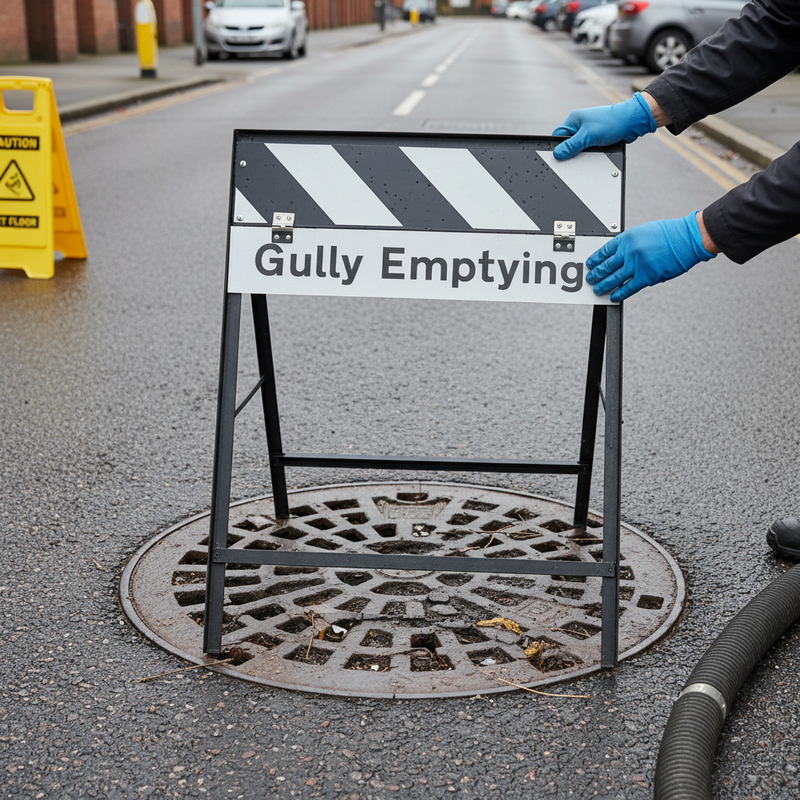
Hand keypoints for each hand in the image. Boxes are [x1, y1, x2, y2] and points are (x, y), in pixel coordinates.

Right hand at [552, 93, 655, 159]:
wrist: (632, 123)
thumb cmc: (612, 123)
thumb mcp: (587, 136)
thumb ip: (571, 146)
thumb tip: (557, 154)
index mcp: (574, 119)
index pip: (557, 136)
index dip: (558, 147)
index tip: (562, 155)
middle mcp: (579, 124)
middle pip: (567, 143)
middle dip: (572, 150)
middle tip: (580, 152)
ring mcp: (587, 130)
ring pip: (578, 147)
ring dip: (583, 152)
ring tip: (592, 149)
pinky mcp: (595, 137)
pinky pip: (587, 147)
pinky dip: (590, 151)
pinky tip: (596, 150)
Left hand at [586, 213, 715, 301]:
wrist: (687, 239)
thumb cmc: (669, 233)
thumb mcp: (643, 231)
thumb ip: (629, 243)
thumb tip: (618, 254)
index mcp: (627, 238)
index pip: (605, 250)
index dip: (595, 259)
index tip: (590, 264)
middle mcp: (629, 252)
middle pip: (606, 266)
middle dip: (596, 274)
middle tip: (590, 279)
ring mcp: (637, 265)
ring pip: (614, 279)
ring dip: (603, 285)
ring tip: (597, 289)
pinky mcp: (646, 276)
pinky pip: (628, 288)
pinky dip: (619, 293)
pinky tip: (613, 297)